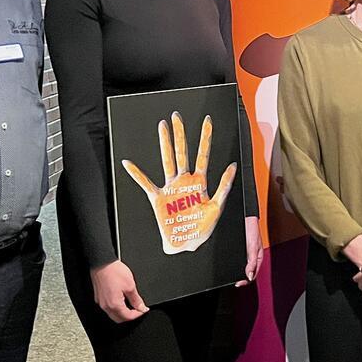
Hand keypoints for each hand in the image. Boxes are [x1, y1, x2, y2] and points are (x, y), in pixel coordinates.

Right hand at [91, 259, 149, 322]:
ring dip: (123, 313)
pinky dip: (116, 308)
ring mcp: (101, 303)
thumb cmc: (114, 272)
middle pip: (119, 319)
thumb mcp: (130, 286)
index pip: (128, 317)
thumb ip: (137, 299)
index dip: (138, 314)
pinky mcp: (99, 298)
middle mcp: (106, 306)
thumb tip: (141, 307)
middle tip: (138, 309)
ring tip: (131, 305)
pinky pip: (108, 308)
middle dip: (130, 316)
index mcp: (114, 305)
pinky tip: (121, 301)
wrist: (102, 263)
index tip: (143, 310)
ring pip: (113, 315)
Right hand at [122, 111, 237, 254]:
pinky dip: (137, 174)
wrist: (187, 244)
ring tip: (162, 127)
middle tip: (177, 116)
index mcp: (199, 182)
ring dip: (165, 144)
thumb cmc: (202, 228)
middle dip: (180, 134)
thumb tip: (232, 165)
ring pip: (167, 160)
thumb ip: (224, 186)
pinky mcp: (159, 198)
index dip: (205, 138)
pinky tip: (129, 163)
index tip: (207, 121)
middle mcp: (184, 180)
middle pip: (182, 152)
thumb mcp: (217, 206)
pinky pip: (146, 183)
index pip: (203, 154)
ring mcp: (171, 187)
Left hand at [236, 216, 263, 286]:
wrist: (246, 219)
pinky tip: (230, 264)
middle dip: (241, 277)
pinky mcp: (241, 251)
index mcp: (258, 259)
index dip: (245, 280)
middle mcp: (252, 258)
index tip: (238, 283)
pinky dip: (234, 263)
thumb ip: (252, 262)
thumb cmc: (253, 230)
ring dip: (237, 271)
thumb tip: (249, 276)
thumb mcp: (253, 247)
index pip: (252, 274)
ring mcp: (246, 254)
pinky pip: (238, 260)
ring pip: (242, 266)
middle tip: (233, 280)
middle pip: (247, 272)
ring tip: (231, 274)